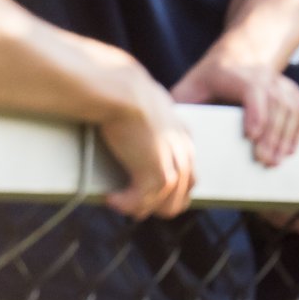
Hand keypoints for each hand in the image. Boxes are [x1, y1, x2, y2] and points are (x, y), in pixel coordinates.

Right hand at [96, 73, 197, 218]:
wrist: (121, 91)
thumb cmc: (125, 95)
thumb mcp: (144, 111)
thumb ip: (146, 126)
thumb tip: (128, 134)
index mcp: (182, 137)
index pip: (187, 175)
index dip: (167, 189)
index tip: (144, 192)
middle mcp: (184, 151)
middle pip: (181, 195)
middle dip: (156, 205)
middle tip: (130, 203)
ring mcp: (173, 163)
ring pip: (166, 204)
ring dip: (140, 207)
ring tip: (118, 201)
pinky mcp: (157, 172)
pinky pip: (143, 202)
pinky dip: (126, 204)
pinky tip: (111, 198)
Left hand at [172, 55, 298, 166]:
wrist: (239, 53)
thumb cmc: (208, 78)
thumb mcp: (189, 86)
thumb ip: (180, 107)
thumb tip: (166, 136)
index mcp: (233, 74)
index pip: (253, 90)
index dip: (256, 112)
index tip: (251, 136)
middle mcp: (262, 74)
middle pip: (276, 103)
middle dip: (272, 134)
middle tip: (265, 161)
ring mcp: (279, 80)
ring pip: (292, 106)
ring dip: (287, 135)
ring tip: (277, 160)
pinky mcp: (290, 88)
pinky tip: (291, 149)